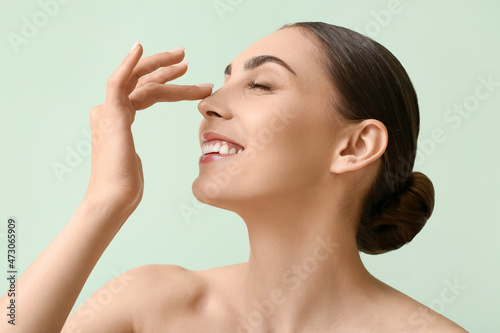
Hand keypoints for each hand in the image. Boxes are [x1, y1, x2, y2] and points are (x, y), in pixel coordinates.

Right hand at [83, 41, 212, 218]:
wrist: (114, 199)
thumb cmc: (125, 188)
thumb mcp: (133, 163)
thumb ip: (132, 151)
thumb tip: (134, 155)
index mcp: (118, 122)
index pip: (144, 93)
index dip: (166, 83)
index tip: (185, 75)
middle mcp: (110, 112)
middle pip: (141, 82)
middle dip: (163, 67)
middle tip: (185, 57)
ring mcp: (108, 112)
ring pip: (139, 81)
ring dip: (162, 68)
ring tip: (185, 60)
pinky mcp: (110, 115)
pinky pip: (118, 82)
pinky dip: (128, 63)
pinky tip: (140, 48)